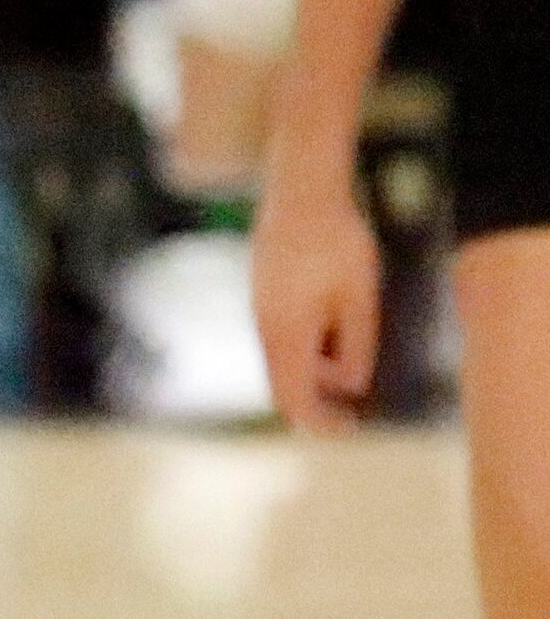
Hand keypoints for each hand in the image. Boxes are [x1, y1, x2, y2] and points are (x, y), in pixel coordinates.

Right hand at [253, 177, 381, 433]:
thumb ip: (356, 348)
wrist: (301, 191)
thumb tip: (348, 385)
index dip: (320, 423)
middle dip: (315, 401)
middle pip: (281, 385)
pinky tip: (331, 319)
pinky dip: (304, 347)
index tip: (350, 427)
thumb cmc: (338, 243)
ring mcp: (257, 308)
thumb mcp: (360, 300)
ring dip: (313, 369)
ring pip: (280, 360)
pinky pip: (278, 336)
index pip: (294, 400)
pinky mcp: (261, 293)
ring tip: (351, 339)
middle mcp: (264, 326)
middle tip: (353, 406)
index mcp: (287, 333)